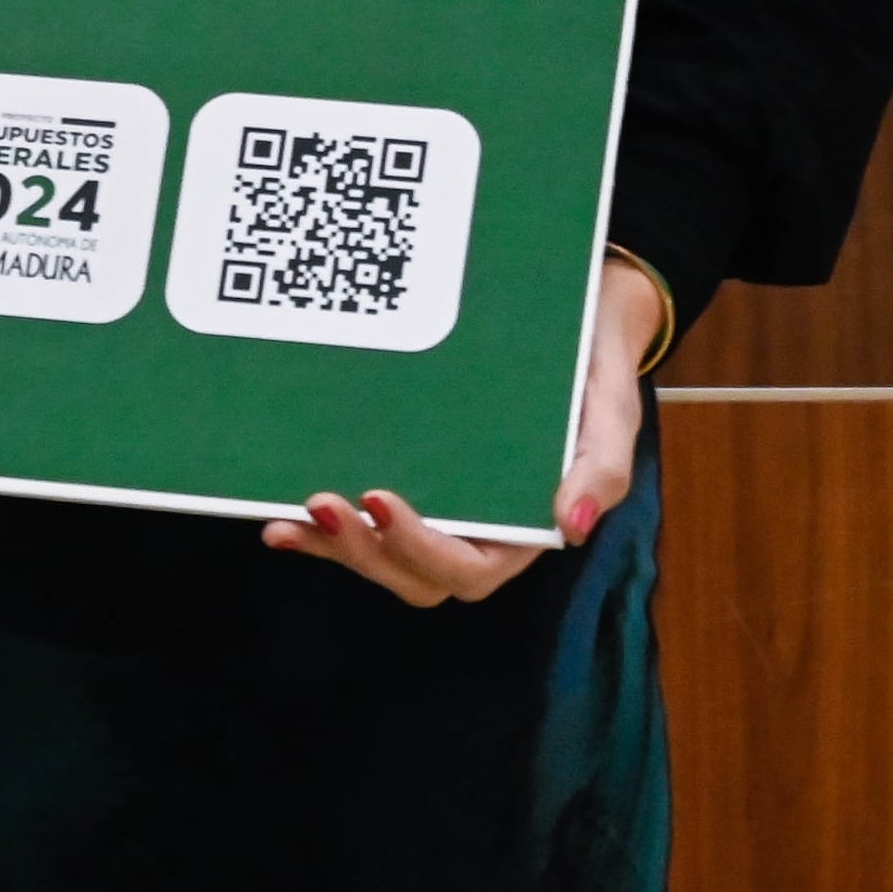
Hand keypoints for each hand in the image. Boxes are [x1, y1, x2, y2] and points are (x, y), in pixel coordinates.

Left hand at [261, 253, 660, 604]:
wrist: (577, 316)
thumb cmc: (593, 370)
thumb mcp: (611, 411)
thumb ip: (601, 469)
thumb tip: (570, 526)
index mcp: (524, 526)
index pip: (470, 569)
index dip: (422, 549)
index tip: (379, 499)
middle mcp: (477, 528)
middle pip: (414, 575)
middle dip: (364, 553)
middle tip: (322, 504)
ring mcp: (440, 508)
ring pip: (381, 557)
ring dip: (335, 547)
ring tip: (289, 519)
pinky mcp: (411, 481)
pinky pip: (364, 522)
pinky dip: (323, 531)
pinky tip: (281, 523)